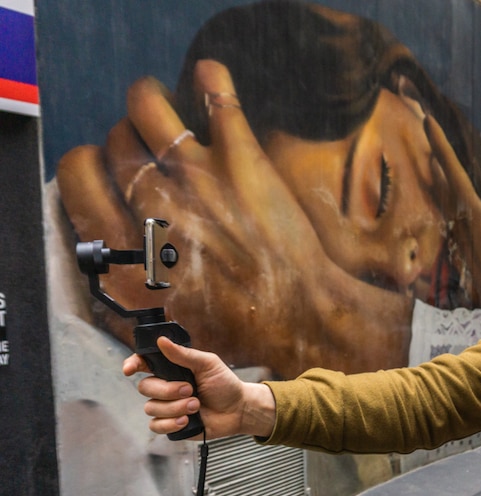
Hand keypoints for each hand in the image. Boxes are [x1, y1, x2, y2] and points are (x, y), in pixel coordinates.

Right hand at [58, 60, 413, 375]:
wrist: (298, 316)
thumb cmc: (231, 329)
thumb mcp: (156, 322)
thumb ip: (119, 286)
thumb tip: (100, 252)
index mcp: (125, 247)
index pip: (78, 174)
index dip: (90, 166)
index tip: (110, 171)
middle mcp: (153, 204)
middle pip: (116, 139)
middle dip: (128, 139)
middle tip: (151, 148)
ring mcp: (198, 176)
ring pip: (147, 104)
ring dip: (149, 98)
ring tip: (165, 103)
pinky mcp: (242, 160)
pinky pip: (215, 94)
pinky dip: (210, 77)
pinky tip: (208, 76)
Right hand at [124, 337, 274, 438]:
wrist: (238, 409)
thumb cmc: (224, 384)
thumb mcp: (208, 364)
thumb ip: (184, 354)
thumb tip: (162, 340)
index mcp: (172, 369)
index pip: (144, 363)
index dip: (133, 364)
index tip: (130, 369)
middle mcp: (165, 387)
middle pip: (145, 387)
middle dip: (168, 390)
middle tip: (190, 390)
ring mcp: (167, 406)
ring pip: (151, 408)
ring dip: (175, 407)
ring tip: (196, 406)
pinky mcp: (170, 424)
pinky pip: (156, 426)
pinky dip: (171, 423)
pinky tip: (187, 420)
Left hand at [424, 114, 480, 311]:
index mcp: (472, 213)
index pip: (453, 171)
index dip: (440, 145)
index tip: (428, 121)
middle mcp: (458, 220)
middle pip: (441, 180)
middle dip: (433, 154)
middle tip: (422, 126)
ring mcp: (455, 233)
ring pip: (440, 197)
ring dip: (434, 174)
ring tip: (426, 152)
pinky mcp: (458, 246)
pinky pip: (445, 217)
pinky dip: (442, 201)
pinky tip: (437, 192)